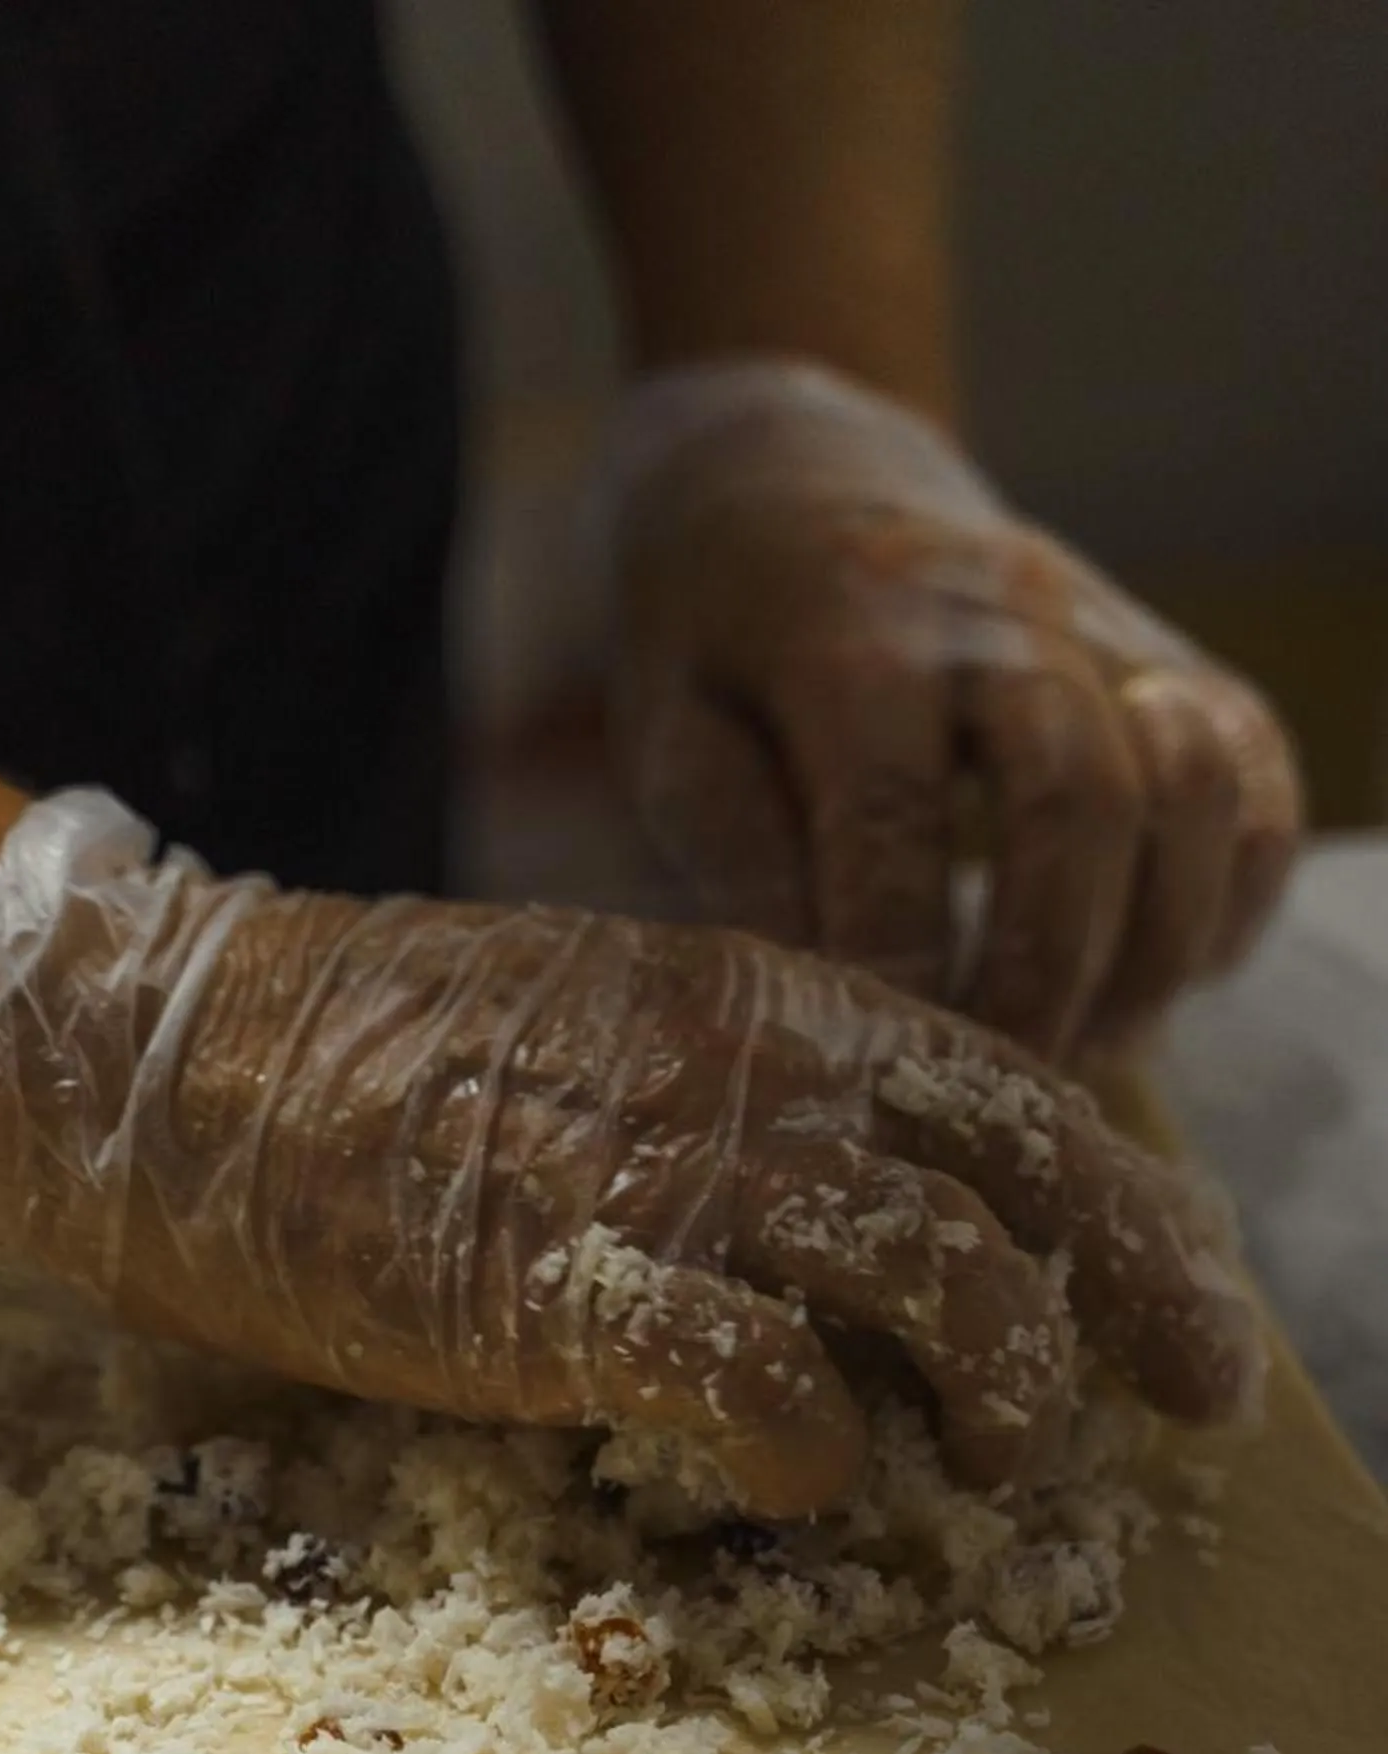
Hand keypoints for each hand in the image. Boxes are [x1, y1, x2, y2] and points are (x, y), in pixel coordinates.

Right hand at [0, 792, 1257, 1519]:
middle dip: (1124, 1315)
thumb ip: (745, 1108)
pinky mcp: (564, 1293)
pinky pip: (761, 1386)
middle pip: (1018, 1190)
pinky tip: (797, 1487)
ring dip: (995, 1394)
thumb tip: (872, 1239)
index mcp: (768, 1003)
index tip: (1192, 1337)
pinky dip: (813, 1457)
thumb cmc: (379, 1068)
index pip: (1016, 1102)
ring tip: (989, 1470)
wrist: (181, 1064)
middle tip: (1153, 1416)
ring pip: (935, 1280)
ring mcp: (663, 1176)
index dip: (1134, 1228)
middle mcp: (749, 1074)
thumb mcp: (604, 1033)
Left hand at [606, 358, 1302, 1061]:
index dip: (893, 957)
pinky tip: (1145, 989)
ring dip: (1146, 954)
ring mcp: (1109, 634)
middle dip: (1038, 973)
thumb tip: (825, 996)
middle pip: (1077, 800)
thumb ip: (737, 854)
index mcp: (853, 625)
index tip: (874, 1062)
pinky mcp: (1178, 671)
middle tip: (992, 1086)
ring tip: (1076, 1054)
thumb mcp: (673, 737)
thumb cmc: (720, 648)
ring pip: (1191, 794)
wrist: (803, 491)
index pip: (894, 810)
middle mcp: (1004, 613)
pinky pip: (1256, 793)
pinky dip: (1222, 909)